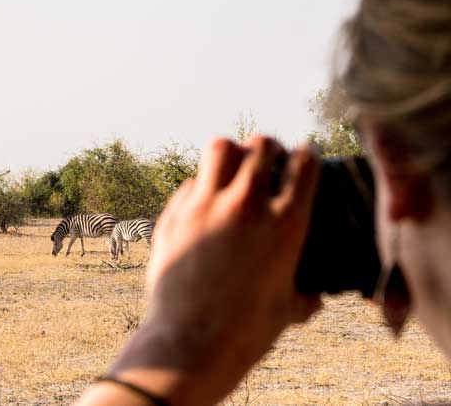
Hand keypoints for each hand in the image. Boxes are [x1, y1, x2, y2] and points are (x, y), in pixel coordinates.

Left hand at [108, 136, 320, 405]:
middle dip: (268, 147)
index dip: (306, 154)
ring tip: (233, 167)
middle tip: (267, 158)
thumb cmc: (246, 332)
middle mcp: (246, 206)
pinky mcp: (173, 215)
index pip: (304, 163)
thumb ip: (305, 294)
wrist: (190, 343)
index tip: (303, 155)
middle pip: (261, 145)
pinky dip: (201, 187)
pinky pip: (190, 183)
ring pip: (220, 148)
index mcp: (286, 224)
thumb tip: (314, 296)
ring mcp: (205, 207)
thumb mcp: (288, 310)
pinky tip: (204, 203)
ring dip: (231, 153)